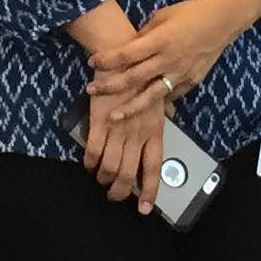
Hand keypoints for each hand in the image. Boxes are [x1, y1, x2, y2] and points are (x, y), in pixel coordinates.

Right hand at [81, 81, 166, 210]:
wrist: (120, 52)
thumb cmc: (141, 72)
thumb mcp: (159, 92)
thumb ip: (163, 110)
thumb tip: (170, 115)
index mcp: (155, 130)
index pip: (153, 169)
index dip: (149, 192)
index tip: (145, 208)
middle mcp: (138, 133)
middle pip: (128, 175)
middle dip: (120, 192)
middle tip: (114, 196)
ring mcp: (118, 128)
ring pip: (110, 167)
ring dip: (103, 178)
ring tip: (100, 179)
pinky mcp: (99, 120)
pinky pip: (94, 150)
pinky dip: (90, 161)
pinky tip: (89, 163)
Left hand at [87, 0, 246, 106]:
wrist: (224, 20)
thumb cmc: (192, 12)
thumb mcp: (163, 15)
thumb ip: (145, 33)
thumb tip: (128, 46)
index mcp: (159, 40)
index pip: (126, 54)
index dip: (106, 60)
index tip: (92, 62)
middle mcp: (168, 60)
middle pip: (133, 78)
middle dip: (109, 86)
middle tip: (91, 90)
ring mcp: (180, 74)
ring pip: (150, 97)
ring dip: (129, 108)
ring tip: (113, 117)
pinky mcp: (191, 82)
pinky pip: (169, 95)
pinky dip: (156, 102)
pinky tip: (144, 109)